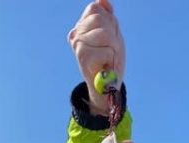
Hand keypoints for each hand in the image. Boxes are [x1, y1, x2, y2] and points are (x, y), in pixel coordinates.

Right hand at [68, 0, 124, 114]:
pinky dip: (111, 58)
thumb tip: (103, 0)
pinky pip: (107, 49)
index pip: (97, 8)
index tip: (108, 39)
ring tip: (107, 58)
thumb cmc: (109, 61)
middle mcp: (75, 34)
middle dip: (112, 35)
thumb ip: (108, 17)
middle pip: (101, 18)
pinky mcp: (82, 56)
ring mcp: (77, 44)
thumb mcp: (112, 36)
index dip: (109, 23)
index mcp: (81, 26)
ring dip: (113, 48)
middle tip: (109, 51)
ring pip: (105, 34)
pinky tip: (105, 66)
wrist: (106, 88)